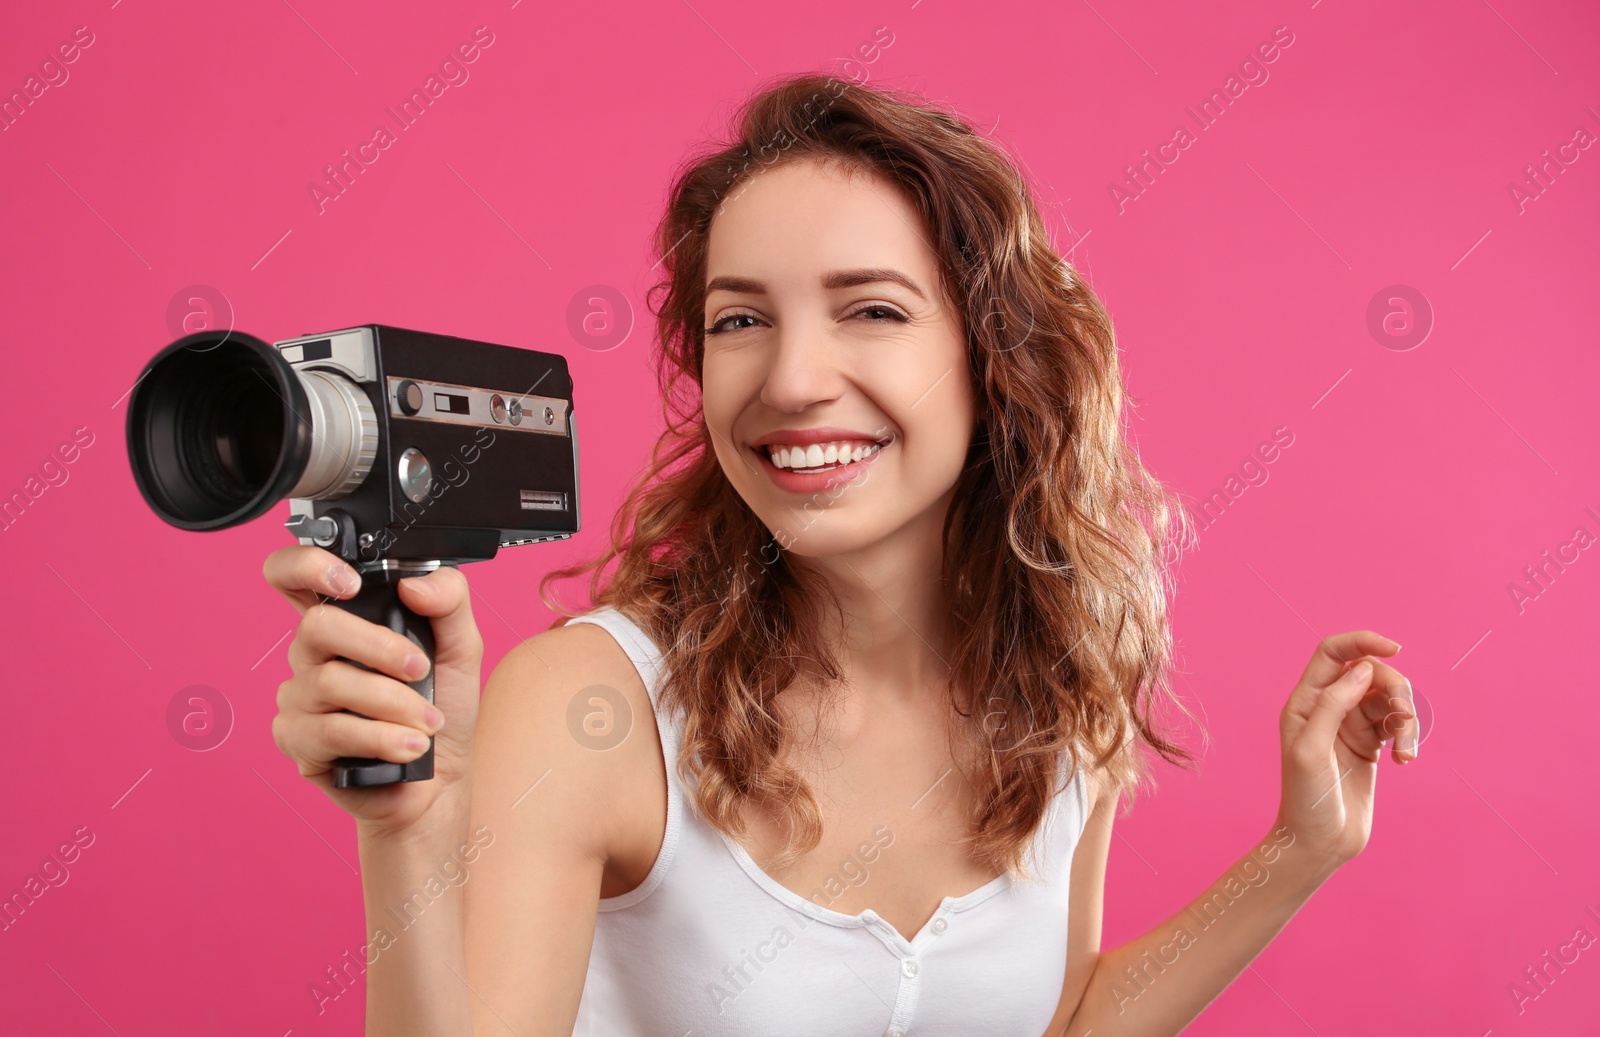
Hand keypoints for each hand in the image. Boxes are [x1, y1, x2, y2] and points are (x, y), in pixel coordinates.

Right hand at [263, 545, 483, 837]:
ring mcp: (299, 696)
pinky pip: (331, 731)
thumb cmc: (441, 706)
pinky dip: (381, 738)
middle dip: (381, 649)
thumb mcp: (461, 646)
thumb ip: (449, 600)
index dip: (307, 566)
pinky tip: (409, 747)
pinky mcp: (297, 740)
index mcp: (346, 619)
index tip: (352, 584)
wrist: (439, 777)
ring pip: (330, 683)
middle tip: (421, 670)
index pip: (293, 574)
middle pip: (319, 626)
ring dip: (393, 704)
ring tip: (427, 722)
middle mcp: (313, 653)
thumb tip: (413, 583)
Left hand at [1273, 630, 1415, 880]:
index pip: (1333, 652)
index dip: (1363, 641)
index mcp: (1305, 701)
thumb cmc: (1306, 797)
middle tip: (1404, 719)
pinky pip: (1397, 724)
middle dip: (1395, 690)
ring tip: (1406, 752)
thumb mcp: (1312, 749)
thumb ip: (1333, 704)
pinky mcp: (1370, 745)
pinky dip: (1407, 737)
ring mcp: (1350, 725)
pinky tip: (1406, 760)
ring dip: (1406, 720)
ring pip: (1389, 700)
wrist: (1318, 842)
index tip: (1395, 649)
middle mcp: (1327, 707)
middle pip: (1371, 674)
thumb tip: (1363, 667)